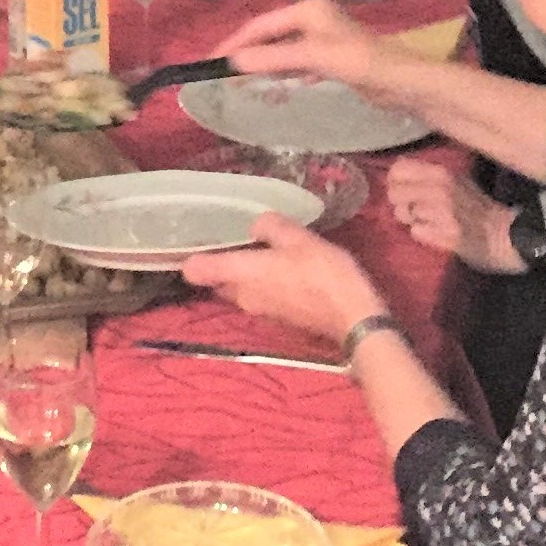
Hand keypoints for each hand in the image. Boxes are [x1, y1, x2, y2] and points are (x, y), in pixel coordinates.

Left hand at [178, 213, 384, 344]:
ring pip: (239, 289)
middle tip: (239, 241)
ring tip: (266, 252)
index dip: (192, 256)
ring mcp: (259, 311)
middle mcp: (242, 296)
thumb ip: (271, 226)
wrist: (353, 318)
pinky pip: (259, 298)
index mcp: (241, 274)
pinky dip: (265, 286)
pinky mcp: (277, 319)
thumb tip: (256, 228)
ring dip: (247, 275)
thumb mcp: (299, 238)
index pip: (196, 270)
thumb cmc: (324, 274)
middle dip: (224, 263)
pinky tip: (285, 271)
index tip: (197, 242)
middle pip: (218, 280)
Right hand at [211, 0, 390, 94]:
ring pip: (280, 47)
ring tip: (235, 78)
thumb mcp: (313, 58)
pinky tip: (266, 80)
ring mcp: (322, 36)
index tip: (211, 61)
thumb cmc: (360, 62)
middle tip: (218, 72)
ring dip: (259, 61)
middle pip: (269, 33)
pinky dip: (276, 68)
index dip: (235, 42)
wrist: (402, 82)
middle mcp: (313, 17)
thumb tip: (232, 62)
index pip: (261, 24)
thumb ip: (273, 58)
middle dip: (244, 51)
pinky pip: (293, 60)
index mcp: (308, 9)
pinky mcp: (329, 56)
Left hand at [386, 159, 525, 273]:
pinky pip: (416, 232)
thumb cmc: (475, 205)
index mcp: (442, 172)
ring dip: (412, 219)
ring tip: (429, 221)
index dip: (394, 180)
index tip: (402, 188)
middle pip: (394, 192)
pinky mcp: (445, 235)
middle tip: (413, 208)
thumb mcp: (455, 179)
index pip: (398, 168)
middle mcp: (439, 189)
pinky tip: (436, 232)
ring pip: (403, 213)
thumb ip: (426, 173)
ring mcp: (442, 213)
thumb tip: (396, 168)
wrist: (503, 233)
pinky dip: (422, 234)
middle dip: (400, 202)